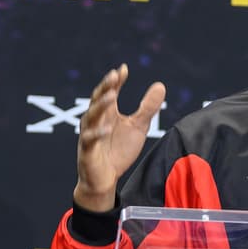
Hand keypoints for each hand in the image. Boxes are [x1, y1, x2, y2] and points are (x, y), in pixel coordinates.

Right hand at [73, 64, 165, 211]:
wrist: (105, 179)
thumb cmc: (118, 150)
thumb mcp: (138, 127)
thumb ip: (147, 107)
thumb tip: (160, 85)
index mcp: (107, 112)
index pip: (110, 91)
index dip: (116, 80)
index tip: (124, 69)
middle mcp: (95, 120)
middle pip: (98, 99)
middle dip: (105, 87)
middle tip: (113, 76)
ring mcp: (89, 134)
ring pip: (91, 116)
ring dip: (100, 106)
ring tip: (112, 96)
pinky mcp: (87, 150)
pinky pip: (89, 139)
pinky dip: (96, 133)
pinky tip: (106, 128)